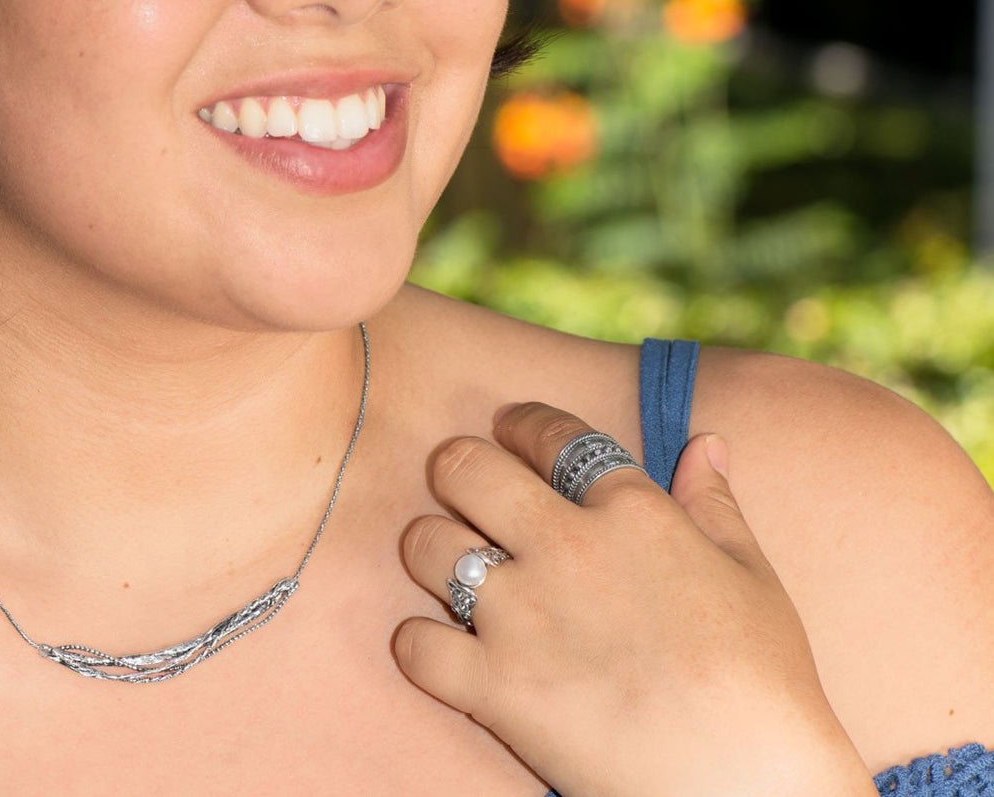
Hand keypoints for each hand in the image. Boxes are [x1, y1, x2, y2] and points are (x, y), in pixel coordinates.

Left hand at [393, 403, 871, 796]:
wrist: (751, 790)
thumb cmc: (766, 685)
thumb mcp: (753, 579)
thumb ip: (715, 504)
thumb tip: (706, 442)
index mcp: (631, 512)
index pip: (552, 434)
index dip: (522, 422)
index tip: (509, 427)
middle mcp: (566, 548)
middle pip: (465, 468)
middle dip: (456, 467)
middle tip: (462, 483)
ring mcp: (525, 617)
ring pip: (426, 544)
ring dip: (431, 549)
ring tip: (452, 563)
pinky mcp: (498, 689)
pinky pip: (416, 644)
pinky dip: (418, 644)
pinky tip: (443, 646)